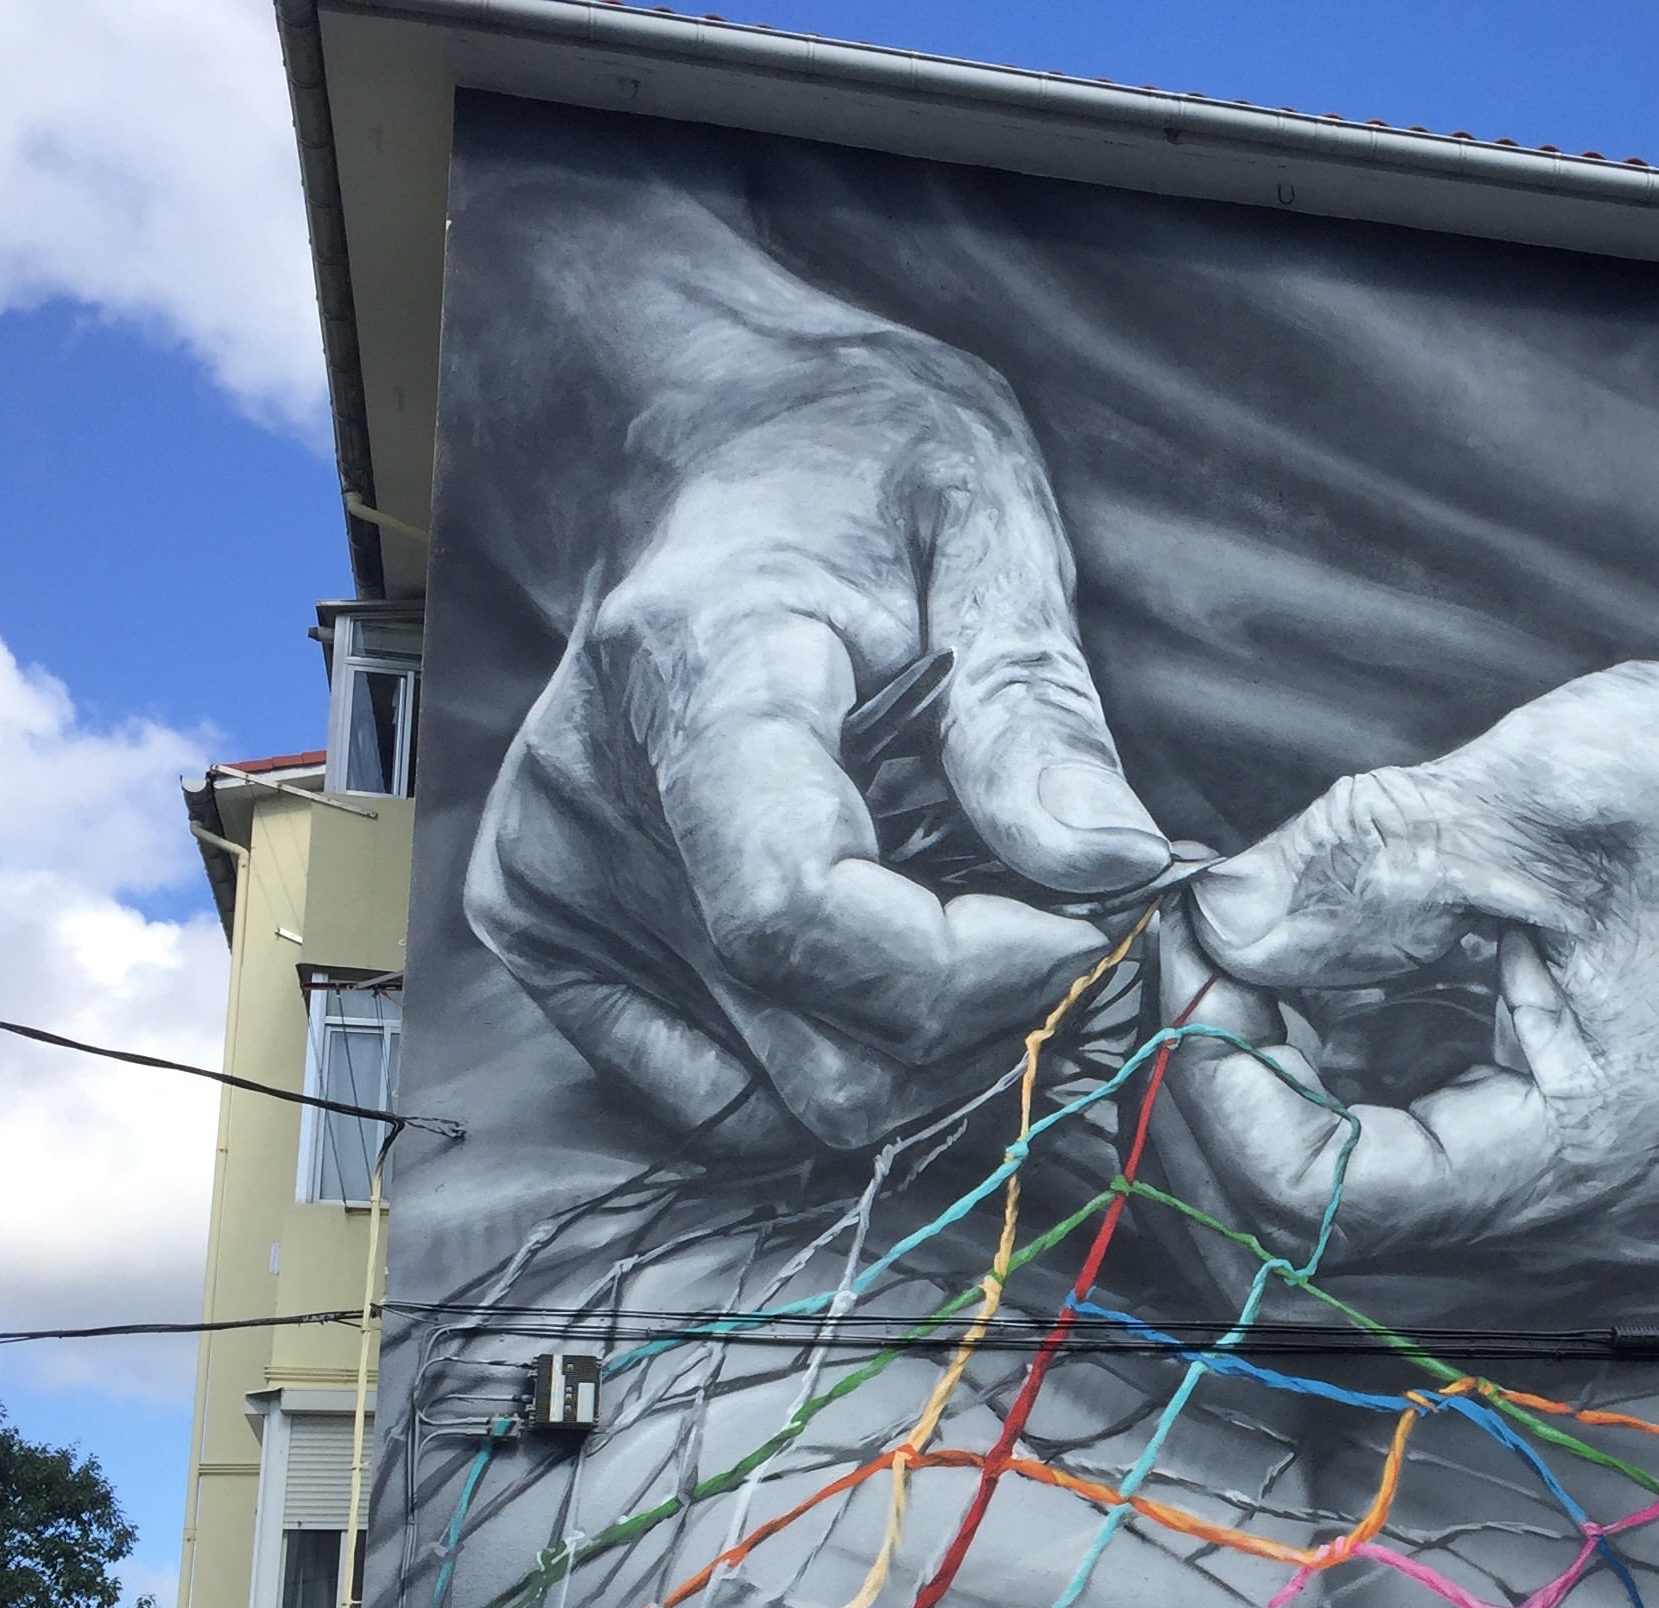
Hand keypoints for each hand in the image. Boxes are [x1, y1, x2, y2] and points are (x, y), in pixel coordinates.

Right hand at [464, 275, 1169, 1150]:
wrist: (702, 453)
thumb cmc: (852, 471)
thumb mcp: (983, 525)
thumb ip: (1036, 709)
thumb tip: (1115, 868)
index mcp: (692, 673)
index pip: (802, 911)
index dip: (972, 969)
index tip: (1091, 925)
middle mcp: (592, 801)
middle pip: (816, 1047)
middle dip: (985, 1025)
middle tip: (1065, 927)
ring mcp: (551, 881)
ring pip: (788, 1103)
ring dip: (927, 1057)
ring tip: (983, 928)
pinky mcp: (543, 934)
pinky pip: (727, 1102)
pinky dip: (836, 1059)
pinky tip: (887, 954)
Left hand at [1154, 663, 1658, 1284]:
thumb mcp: (1549, 798)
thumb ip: (1364, 862)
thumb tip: (1221, 920)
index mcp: (1573, 1168)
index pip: (1314, 1197)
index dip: (1214, 1078)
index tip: (1191, 951)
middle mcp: (1580, 1247)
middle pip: (1319, 1236)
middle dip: (1230, 1092)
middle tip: (1207, 952)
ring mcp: (1589, 1239)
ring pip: (1363, 1223)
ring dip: (1288, 1098)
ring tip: (1274, 962)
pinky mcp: (1588, 1202)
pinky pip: (1428, 1188)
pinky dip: (1360, 1100)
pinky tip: (1346, 996)